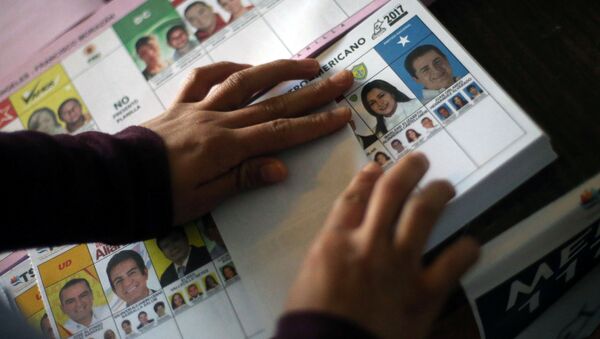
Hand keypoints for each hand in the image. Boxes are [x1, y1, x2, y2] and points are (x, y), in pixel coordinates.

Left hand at [144, 59, 353, 224]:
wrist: (112, 182)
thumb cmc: (157, 198)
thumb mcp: (203, 199)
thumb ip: (242, 179)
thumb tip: (281, 167)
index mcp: (226, 147)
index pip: (280, 131)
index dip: (315, 123)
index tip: (343, 113)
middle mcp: (217, 120)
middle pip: (273, 101)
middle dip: (311, 91)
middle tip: (341, 78)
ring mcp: (197, 108)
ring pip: (245, 81)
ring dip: (279, 70)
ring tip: (307, 65)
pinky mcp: (179, 104)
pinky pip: (204, 79)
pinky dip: (226, 69)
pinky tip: (244, 68)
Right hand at [285, 153, 479, 338]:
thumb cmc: (311, 324)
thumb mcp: (307, 280)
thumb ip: (327, 254)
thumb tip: (341, 241)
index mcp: (336, 241)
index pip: (355, 197)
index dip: (367, 177)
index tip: (377, 167)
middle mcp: (369, 244)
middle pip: (391, 193)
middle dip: (407, 171)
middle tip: (419, 161)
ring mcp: (399, 266)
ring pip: (423, 214)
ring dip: (437, 194)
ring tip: (445, 187)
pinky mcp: (424, 294)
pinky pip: (453, 263)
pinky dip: (465, 250)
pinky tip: (471, 244)